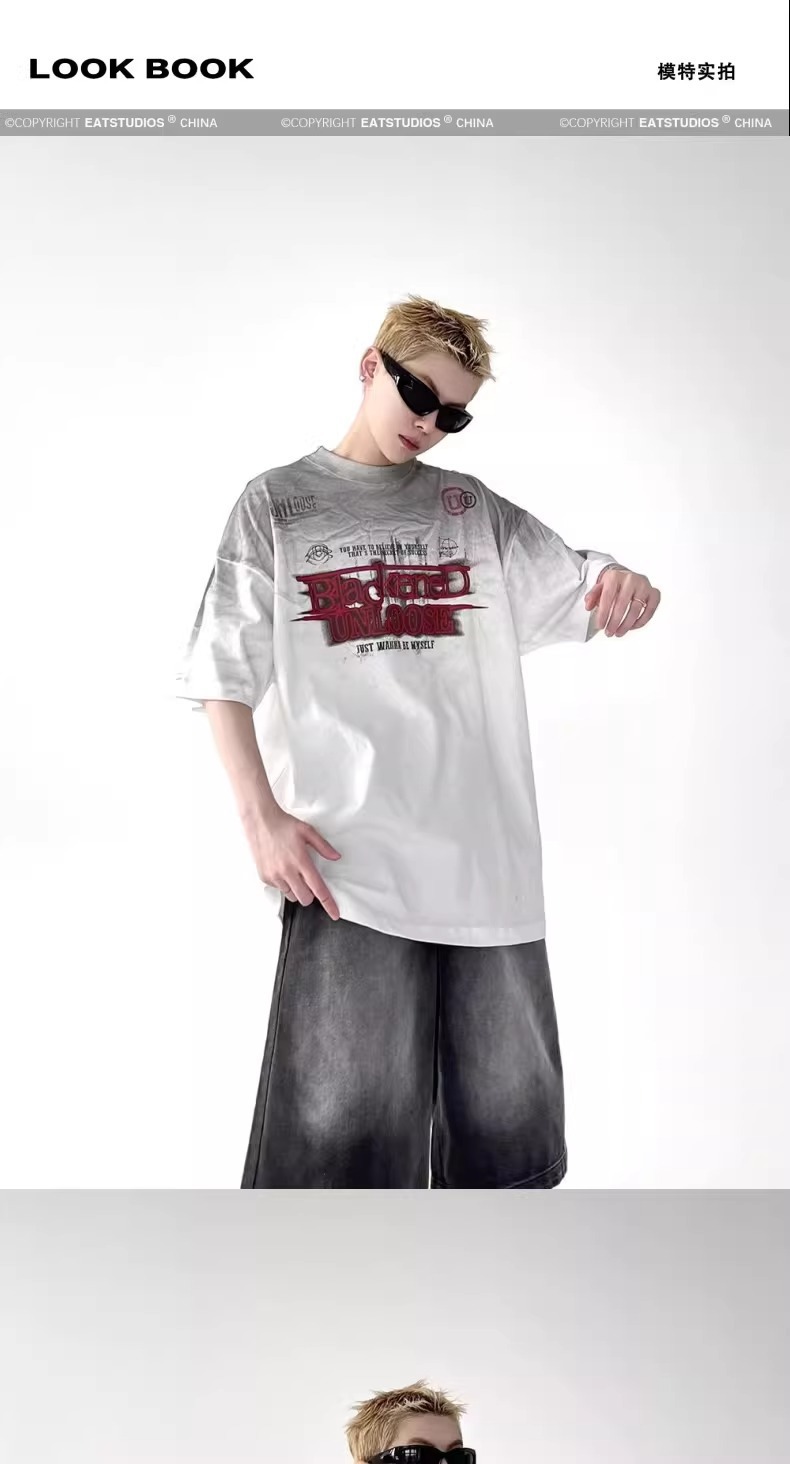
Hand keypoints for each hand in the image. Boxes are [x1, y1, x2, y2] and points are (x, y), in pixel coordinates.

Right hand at [242, 805, 341, 919]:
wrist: (260, 821)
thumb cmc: (284, 825)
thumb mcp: (308, 831)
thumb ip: (323, 846)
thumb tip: (336, 857)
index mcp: (301, 861)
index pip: (318, 889)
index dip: (328, 903)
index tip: (334, 914)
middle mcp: (287, 872)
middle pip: (305, 899)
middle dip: (310, 894)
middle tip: (308, 880)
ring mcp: (274, 876)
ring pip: (291, 896)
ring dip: (296, 889)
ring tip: (292, 871)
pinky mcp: (265, 877)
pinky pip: (279, 889)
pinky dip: (283, 883)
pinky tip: (281, 868)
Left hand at [585, 566, 659, 636]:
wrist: (627, 576)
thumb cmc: (613, 584)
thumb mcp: (599, 587)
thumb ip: (592, 596)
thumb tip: (588, 607)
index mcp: (615, 576)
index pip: (608, 597)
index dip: (604, 614)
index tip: (600, 626)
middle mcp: (631, 579)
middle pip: (622, 605)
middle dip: (614, 622)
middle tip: (609, 632)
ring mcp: (644, 585)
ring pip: (636, 610)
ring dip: (626, 625)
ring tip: (618, 633)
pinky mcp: (654, 592)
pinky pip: (650, 610)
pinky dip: (642, 621)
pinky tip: (632, 627)